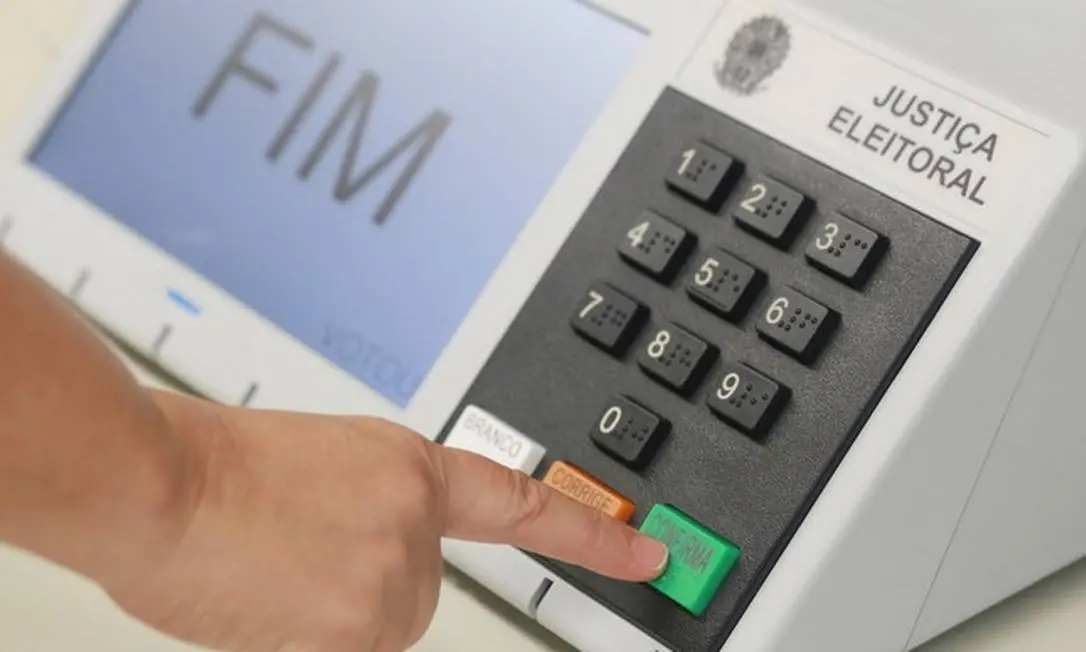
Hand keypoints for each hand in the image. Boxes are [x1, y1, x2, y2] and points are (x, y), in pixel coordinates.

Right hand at [106, 392, 667, 651]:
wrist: (159, 481)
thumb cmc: (218, 468)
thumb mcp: (322, 464)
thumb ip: (372, 507)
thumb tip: (367, 553)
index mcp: (411, 466)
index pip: (524, 505)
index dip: (591, 535)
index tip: (646, 552)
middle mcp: (416, 519)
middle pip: (415, 593)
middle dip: (361, 587)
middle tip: (297, 555)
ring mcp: (392, 575)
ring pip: (376, 626)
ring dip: (327, 614)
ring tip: (270, 568)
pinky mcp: (360, 628)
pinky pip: (346, 651)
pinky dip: (306, 636)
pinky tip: (267, 600)